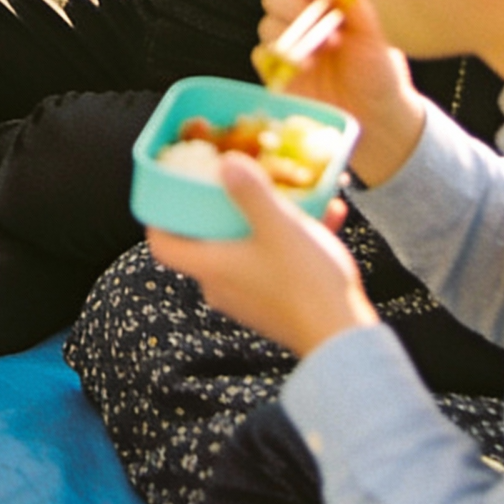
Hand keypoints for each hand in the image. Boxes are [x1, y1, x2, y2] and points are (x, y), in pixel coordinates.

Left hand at [147, 153, 376, 357]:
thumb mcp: (278, 226)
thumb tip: (225, 163)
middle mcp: (223, 286)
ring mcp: (250, 298)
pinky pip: (276, 261)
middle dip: (223, 206)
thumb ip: (250, 193)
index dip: (158, 217)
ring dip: (269, 217)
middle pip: (206, 240)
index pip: (163, 245)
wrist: (344, 339)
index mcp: (211, 267)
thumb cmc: (305, 282)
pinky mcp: (276, 305)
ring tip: (299, 193)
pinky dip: (293, 239)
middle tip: (235, 179)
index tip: (169, 190)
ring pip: (248, 247)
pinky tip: (330, 215)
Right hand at [258, 0, 423, 182]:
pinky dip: (280, 57)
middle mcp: (302, 14)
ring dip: (292, 32)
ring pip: (266, 20)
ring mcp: (287, 42)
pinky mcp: (276, 69)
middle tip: (325, 26)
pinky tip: (305, 68)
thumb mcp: (376, 33)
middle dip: (296, 5)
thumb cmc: (380, 70)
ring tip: (323, 51)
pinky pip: (261, 53)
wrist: (376, 120)